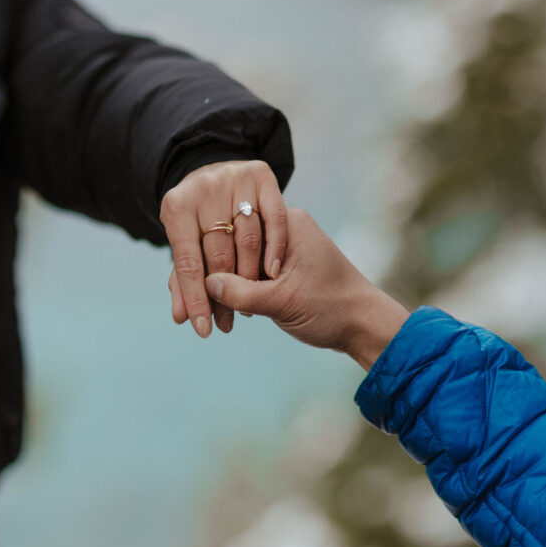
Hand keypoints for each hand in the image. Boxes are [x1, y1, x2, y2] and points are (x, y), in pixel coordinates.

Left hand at [160, 160, 286, 337]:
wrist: (216, 175)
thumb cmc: (199, 220)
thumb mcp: (187, 244)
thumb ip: (184, 280)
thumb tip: (182, 318)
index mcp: (176, 205)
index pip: (187, 261)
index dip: (196, 299)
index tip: (204, 330)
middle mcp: (204, 187)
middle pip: (218, 253)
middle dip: (224, 295)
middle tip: (228, 323)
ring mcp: (235, 177)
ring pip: (248, 238)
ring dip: (250, 278)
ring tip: (249, 306)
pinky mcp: (262, 174)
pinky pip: (275, 218)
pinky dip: (275, 248)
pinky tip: (271, 273)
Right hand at [204, 208, 409, 368]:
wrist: (364, 325)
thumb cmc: (331, 308)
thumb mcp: (284, 301)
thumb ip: (243, 292)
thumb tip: (203, 283)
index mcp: (284, 221)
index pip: (231, 228)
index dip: (205, 259)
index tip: (185, 287)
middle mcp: (278, 228)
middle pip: (227, 245)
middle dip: (204, 278)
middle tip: (181, 308)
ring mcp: (276, 248)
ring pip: (232, 262)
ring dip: (214, 289)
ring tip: (187, 315)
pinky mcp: (276, 269)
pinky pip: (243, 276)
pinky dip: (228, 293)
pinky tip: (208, 311)